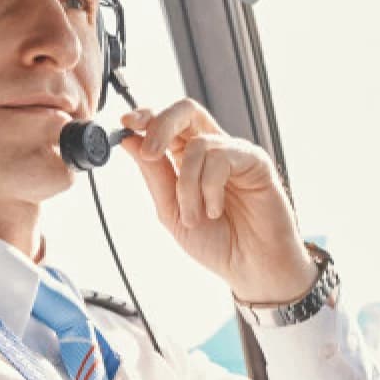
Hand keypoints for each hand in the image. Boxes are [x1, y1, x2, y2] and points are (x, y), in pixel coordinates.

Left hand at [119, 99, 317, 304]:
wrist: (249, 268)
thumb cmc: (217, 242)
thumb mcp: (172, 212)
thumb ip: (154, 175)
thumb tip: (128, 141)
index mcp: (187, 159)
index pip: (165, 123)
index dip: (145, 117)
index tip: (124, 124)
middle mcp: (211, 150)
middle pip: (185, 111)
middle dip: (161, 125)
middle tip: (150, 152)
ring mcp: (234, 153)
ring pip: (198, 144)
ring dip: (187, 185)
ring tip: (194, 216)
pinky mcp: (254, 161)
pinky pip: (221, 158)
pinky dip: (209, 188)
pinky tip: (215, 211)